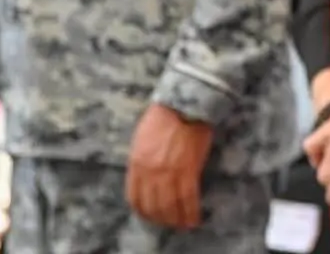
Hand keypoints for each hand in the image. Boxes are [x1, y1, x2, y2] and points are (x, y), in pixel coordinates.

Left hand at [125, 103, 213, 228]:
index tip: (150, 216)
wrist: (184, 104)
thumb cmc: (163, 116)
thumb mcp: (142, 139)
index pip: (135, 197)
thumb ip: (142, 160)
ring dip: (176, 219)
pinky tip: (194, 218)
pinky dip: (191, 211)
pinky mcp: (188, 170)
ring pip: (170, 206)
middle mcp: (150, 173)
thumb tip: (147, 177)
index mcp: (136, 164)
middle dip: (160, 218)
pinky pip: (188, 198)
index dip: (143, 211)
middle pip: (152, 205)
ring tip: (182, 225)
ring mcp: (169, 173)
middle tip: (168, 223)